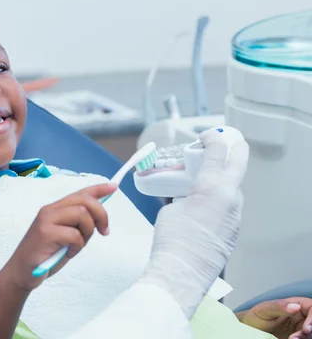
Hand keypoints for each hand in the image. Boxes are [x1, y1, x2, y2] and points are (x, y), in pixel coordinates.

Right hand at [0, 183, 116, 293]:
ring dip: (87, 232)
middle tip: (103, 231)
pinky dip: (77, 246)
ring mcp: (46, 220)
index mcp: (55, 209)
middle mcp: (50, 210)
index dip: (99, 189)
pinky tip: (69, 253)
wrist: (22, 272)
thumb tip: (100, 217)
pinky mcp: (45, 233)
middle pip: (84, 200)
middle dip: (101, 214)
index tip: (114, 187)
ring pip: (81, 214)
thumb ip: (78, 225)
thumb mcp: (66, 237)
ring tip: (78, 245)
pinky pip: (74, 234)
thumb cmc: (45, 255)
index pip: (80, 192)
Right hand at [140, 127, 249, 317]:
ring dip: (219, 180)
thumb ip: (184, 194)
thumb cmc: (172, 240)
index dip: (213, 139)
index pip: (218, 152)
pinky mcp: (232, 231)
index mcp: (214, 187)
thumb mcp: (171, 207)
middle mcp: (230, 199)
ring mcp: (235, 216)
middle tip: (220, 145)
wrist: (180, 272)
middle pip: (237, 164)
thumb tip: (186, 195)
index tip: (206, 136)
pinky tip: (198, 207)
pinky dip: (216, 201)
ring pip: (232, 188)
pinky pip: (228, 208)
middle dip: (230, 151)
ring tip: (197, 183)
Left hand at [236, 298, 311, 338]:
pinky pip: (305, 338)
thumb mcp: (264, 309)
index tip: (306, 328)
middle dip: (309, 330)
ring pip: (311, 332)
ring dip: (305, 337)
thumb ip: (278, 306)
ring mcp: (299, 328)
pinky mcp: (297, 337)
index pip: (311, 307)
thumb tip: (295, 306)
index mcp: (294, 305)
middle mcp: (300, 316)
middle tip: (297, 337)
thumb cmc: (256, 316)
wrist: (250, 330)